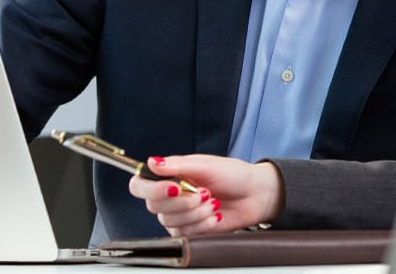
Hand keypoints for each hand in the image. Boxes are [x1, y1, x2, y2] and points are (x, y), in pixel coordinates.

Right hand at [126, 154, 281, 235]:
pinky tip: (215, 215)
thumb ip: (176, 165)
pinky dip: (202, 224)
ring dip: (195, 213)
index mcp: (169, 176)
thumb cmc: (232, 175)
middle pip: (153, 206)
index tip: (173, 188)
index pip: (140, 185)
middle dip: (183, 202)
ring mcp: (179, 215)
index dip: (151, 189)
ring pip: (170, 221)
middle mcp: (170, 197)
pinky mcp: (190, 231)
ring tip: (213, 202)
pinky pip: (184, 234)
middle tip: (204, 193)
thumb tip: (152, 162)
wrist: (254, 194)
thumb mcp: (205, 164)